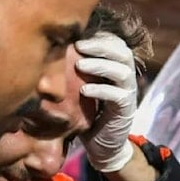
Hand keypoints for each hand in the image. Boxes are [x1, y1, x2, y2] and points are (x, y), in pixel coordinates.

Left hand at [74, 32, 137, 172]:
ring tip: (80, 65)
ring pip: (122, 72)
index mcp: (117, 67)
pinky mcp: (126, 111)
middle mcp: (126, 78)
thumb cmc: (87, 112)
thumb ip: (75, 69)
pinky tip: (84, 90)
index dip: (101, 37)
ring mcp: (128, 94)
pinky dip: (101, 91)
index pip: (116, 43)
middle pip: (122, 52)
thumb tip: (51, 46)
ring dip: (101, 65)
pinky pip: (118, 96)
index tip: (78, 35)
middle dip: (100, 46)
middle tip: (79, 45)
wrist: (102, 145)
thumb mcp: (80, 86)